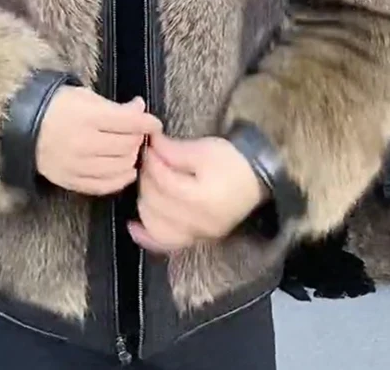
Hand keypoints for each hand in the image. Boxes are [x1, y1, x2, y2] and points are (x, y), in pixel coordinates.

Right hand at [36, 90, 161, 195]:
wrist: (24, 126)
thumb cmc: (57, 107)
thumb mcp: (86, 97)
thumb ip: (115, 107)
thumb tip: (140, 110)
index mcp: (87, 117)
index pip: (129, 123)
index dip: (148, 123)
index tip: (154, 123)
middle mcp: (82, 143)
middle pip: (127, 146)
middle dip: (138, 139)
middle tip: (138, 133)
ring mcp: (76, 165)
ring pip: (119, 167)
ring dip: (131, 158)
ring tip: (130, 149)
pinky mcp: (71, 181)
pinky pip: (104, 185)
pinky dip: (120, 179)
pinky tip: (125, 169)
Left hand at [128, 134, 268, 253]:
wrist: (257, 179)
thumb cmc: (233, 162)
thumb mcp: (204, 149)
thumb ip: (173, 151)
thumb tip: (150, 146)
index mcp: (202, 199)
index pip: (163, 181)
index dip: (152, 161)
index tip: (148, 146)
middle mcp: (198, 224)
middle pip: (156, 203)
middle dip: (146, 178)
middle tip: (148, 161)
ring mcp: (197, 236)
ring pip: (155, 226)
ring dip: (145, 201)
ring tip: (149, 182)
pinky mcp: (196, 240)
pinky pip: (165, 244)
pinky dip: (146, 235)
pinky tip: (133, 225)